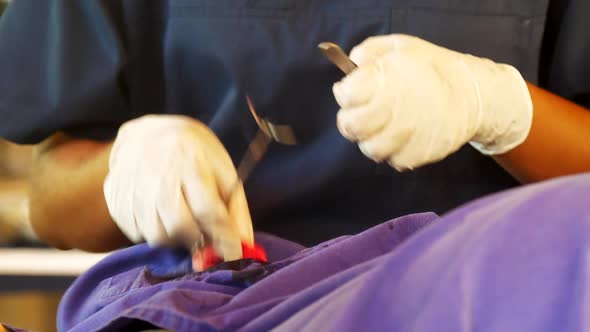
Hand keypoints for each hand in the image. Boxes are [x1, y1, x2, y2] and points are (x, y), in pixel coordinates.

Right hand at [104, 115, 252, 261]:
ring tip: (183, 222)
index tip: (233, 254)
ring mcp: (132, 186)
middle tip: (204, 238)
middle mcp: (157, 174)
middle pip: (180, 227)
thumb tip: (244, 246)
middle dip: (197, 241)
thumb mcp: (223, 172)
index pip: (209, 211)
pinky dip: (153, 233)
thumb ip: (235, 209)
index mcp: (191, 162)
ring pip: (156, 236)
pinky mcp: (115, 198)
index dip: (224, 238)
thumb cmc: (194, 155)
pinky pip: (136, 233)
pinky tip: (161, 216)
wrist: (149, 134)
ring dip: (175, 239)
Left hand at [333, 34, 532, 170]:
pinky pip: (393, 160)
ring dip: (372, 139)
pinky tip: (404, 137)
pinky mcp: (416, 156)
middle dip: (351, 120)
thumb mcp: (400, 46)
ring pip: (369, 148)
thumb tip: (352, 65)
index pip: (345, 95)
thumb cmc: (433, 68)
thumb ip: (370, 51)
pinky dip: (395, 151)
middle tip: (364, 113)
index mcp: (382, 80)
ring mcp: (402, 137)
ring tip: (385, 127)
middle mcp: (389, 110)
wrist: (474, 94)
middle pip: (350, 126)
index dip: (346, 94)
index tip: (354, 92)